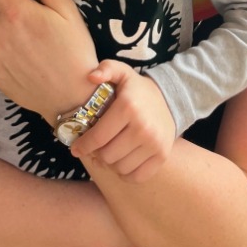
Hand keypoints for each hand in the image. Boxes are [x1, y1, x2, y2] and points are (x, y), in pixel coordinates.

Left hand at [73, 60, 175, 182]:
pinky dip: (125, 173)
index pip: (98, 137)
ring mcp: (154, 143)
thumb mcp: (122, 72)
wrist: (170, 100)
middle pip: (107, 156)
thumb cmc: (137, 90)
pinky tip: (123, 160)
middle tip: (95, 148)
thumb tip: (90, 76)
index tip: (75, 148)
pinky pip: (135, 177)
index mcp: (128, 107)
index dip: (83, 145)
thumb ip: (106, 68)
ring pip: (119, 168)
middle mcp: (143, 127)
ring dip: (111, 163)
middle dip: (97, 153)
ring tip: (109, 152)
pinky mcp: (161, 156)